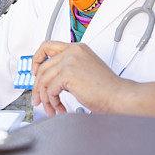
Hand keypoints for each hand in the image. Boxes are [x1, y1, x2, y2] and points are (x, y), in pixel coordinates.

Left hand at [30, 41, 154, 117]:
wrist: (119, 95)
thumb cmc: (107, 88)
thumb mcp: (85, 70)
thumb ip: (69, 68)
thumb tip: (50, 80)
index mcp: (77, 48)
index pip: (47, 46)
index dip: (37, 59)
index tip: (34, 72)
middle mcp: (72, 51)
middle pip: (42, 67)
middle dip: (38, 87)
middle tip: (38, 100)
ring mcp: (69, 61)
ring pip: (44, 80)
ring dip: (46, 98)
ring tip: (52, 108)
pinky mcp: (68, 74)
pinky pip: (50, 90)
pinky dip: (52, 102)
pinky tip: (60, 108)